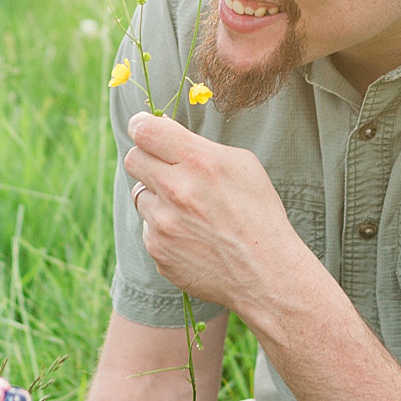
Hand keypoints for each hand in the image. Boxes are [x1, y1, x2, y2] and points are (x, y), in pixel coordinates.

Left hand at [123, 112, 314, 311]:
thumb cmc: (259, 213)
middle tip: (168, 170)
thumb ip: (200, 147)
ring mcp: (163, 224)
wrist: (266, 273)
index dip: (142, 127)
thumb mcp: (242, 165)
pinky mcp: (157, 250)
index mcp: (200, 162)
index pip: (144, 130)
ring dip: (159, 198)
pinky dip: (165, 229)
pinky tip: (193, 237)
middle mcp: (176, 190)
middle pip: (133, 159)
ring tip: (191, 212)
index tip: (147, 131)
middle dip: (148, 159)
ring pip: (140, 195)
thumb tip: (165, 134)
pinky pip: (149, 228)